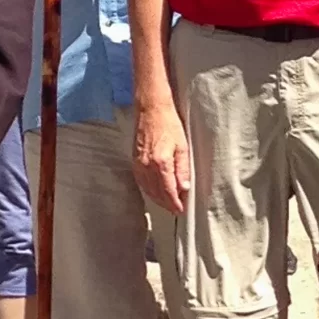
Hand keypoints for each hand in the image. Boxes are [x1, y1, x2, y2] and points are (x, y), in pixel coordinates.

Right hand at [133, 99, 191, 215]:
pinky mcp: (134, 161)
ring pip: (148, 190)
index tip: (181, 209)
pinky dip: (149, 190)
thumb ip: (183, 169)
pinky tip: (155, 191)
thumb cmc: (168, 123)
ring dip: (158, 199)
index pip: (168, 191)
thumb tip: (184, 188)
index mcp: (161, 163)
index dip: (175, 203)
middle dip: (167, 203)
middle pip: (157, 194)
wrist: (151, 109)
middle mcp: (147, 166)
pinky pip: (141, 182)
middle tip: (176, 208)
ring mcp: (139, 164)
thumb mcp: (182, 146)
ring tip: (168, 203)